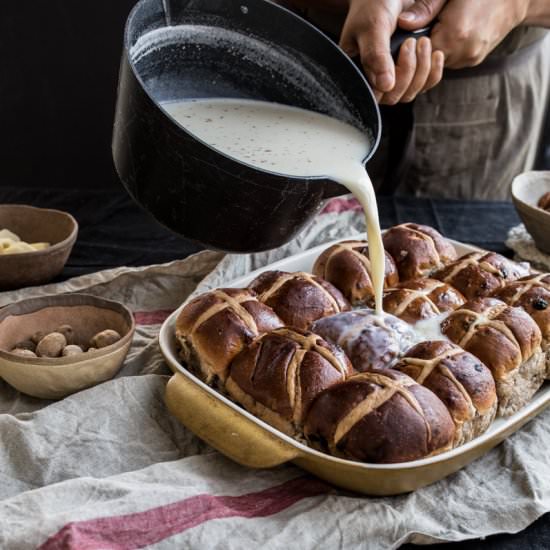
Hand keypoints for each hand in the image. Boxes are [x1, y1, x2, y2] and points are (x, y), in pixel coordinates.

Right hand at [339, 0, 445, 103]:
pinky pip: (423, 85)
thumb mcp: (374, 26)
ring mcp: (392, 77)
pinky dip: (433, 72)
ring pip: (409, 93)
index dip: (392, 80)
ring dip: (422, 70)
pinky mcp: (409, 73)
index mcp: (357, 71)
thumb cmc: (373, 4)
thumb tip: (385, 87)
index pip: (375, 95)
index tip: (404, 46)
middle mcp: (373, 79)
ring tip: (423, 41)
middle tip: (413, 40)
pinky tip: (435, 54)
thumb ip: (376, 56)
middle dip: (409, 71)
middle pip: (394, 97)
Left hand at [399, 0, 528, 68]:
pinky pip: (450, 61)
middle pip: (426, 62)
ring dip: (432, 50)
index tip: (409, 33)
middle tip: (424, 28)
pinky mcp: (473, 60)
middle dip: (420, 49)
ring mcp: (469, 59)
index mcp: (454, 35)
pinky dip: (445, 50)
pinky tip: (450, 32)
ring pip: (437, 63)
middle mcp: (462, 52)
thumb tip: (402, 22)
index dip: (410, 45)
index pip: (417, 53)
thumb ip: (426, 8)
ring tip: (440, 27)